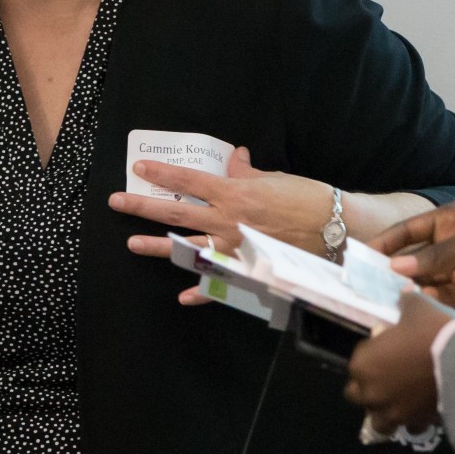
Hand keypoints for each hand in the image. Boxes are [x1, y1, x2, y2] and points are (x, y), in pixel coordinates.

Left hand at [111, 146, 334, 301]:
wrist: (337, 230)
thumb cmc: (309, 199)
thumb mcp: (276, 178)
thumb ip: (248, 172)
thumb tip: (234, 156)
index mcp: (234, 193)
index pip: (189, 180)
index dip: (163, 173)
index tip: (139, 168)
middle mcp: (228, 220)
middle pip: (177, 213)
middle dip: (144, 207)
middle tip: (117, 202)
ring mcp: (235, 247)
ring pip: (187, 247)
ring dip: (158, 246)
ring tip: (132, 244)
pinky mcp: (247, 268)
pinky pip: (219, 282)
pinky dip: (202, 291)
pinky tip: (183, 297)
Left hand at [344, 290, 454, 432]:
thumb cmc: (432, 332)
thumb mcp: (417, 308)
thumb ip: (405, 302)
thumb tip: (404, 291)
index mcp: (363, 365)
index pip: (357, 362)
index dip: (371, 354)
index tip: (387, 348)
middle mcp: (371, 393)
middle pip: (358, 395)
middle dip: (370, 386)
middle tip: (389, 374)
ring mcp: (392, 412)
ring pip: (378, 419)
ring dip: (385, 410)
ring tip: (400, 398)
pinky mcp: (414, 423)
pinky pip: (408, 427)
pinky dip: (412, 420)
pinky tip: (421, 409)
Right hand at [374, 201, 454, 314]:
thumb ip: (439, 254)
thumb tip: (397, 268)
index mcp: (451, 220)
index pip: (409, 231)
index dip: (386, 242)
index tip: (361, 255)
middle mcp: (450, 245)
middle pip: (412, 258)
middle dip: (390, 270)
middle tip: (365, 284)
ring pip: (423, 281)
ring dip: (406, 289)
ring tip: (383, 299)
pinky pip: (441, 299)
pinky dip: (426, 303)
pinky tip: (412, 309)